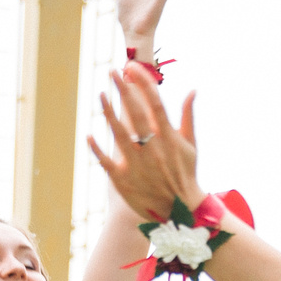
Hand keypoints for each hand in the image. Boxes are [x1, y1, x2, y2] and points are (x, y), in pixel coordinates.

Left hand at [89, 68, 204, 221]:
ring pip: (119, 134)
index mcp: (169, 138)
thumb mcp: (191, 146)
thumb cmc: (185, 175)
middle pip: (135, 113)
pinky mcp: (123, 180)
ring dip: (109, 112)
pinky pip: (106, 162)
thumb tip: (192, 90)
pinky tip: (89, 134)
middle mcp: (152, 149)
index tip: (132, 68)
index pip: (155, 103)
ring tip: (101, 93)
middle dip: (124, 90)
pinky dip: (97, 149)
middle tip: (113, 71)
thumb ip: (188, 117)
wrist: (179, 212)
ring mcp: (137, 164)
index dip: (143, 83)